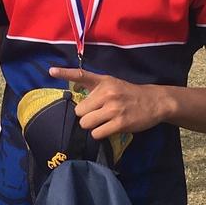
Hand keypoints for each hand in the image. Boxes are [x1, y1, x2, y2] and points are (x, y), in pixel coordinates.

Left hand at [48, 66, 165, 139]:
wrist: (154, 101)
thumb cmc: (128, 93)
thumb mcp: (111, 83)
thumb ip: (93, 87)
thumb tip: (74, 93)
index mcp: (103, 81)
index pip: (80, 75)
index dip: (64, 73)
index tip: (51, 71)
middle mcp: (106, 93)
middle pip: (79, 111)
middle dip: (85, 115)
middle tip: (97, 113)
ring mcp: (113, 109)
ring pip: (86, 123)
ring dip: (91, 126)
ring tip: (102, 121)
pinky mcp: (120, 123)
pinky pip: (97, 133)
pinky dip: (100, 133)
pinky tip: (108, 128)